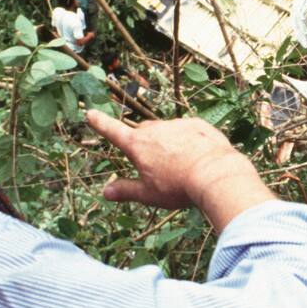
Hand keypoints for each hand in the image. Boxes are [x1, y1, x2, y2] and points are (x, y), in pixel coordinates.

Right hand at [85, 110, 272, 230]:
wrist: (215, 174)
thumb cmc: (178, 187)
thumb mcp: (148, 194)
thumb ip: (126, 191)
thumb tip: (106, 192)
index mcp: (138, 145)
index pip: (113, 131)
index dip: (101, 123)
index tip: (90, 113)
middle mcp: (155, 129)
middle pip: (143, 132)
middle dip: (144, 144)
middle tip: (153, 164)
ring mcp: (177, 124)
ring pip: (167, 132)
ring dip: (169, 144)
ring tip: (182, 168)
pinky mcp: (198, 124)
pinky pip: (188, 131)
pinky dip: (189, 142)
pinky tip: (198, 159)